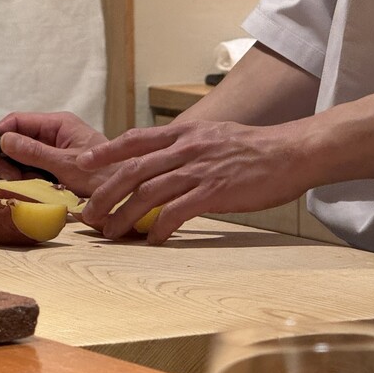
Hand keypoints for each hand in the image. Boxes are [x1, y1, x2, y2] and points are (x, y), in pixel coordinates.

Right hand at [0, 112, 111, 196]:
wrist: (127, 194)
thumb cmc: (104, 176)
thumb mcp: (66, 165)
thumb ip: (34, 152)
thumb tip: (4, 139)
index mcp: (59, 124)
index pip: (18, 120)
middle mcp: (55, 134)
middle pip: (15, 140)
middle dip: (8, 158)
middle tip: (13, 176)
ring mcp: (55, 151)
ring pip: (21, 158)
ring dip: (18, 171)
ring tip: (33, 183)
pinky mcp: (56, 168)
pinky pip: (32, 170)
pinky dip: (29, 179)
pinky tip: (39, 187)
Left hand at [77, 120, 310, 243]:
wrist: (290, 152)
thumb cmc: (253, 148)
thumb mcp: (213, 136)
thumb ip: (186, 146)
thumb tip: (163, 161)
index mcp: (184, 133)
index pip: (135, 139)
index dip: (105, 151)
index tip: (83, 163)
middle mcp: (186, 148)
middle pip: (133, 170)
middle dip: (105, 192)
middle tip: (90, 213)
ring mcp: (200, 169)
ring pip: (149, 193)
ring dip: (125, 215)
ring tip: (110, 233)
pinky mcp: (215, 191)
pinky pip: (178, 212)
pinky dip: (160, 227)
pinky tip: (152, 239)